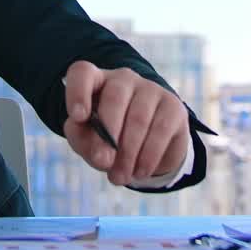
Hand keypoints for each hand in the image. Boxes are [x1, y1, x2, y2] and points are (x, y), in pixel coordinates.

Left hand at [63, 61, 189, 186]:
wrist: (147, 148)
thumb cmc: (108, 138)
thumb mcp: (88, 140)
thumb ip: (83, 140)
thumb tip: (99, 153)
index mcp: (96, 81)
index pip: (82, 72)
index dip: (78, 92)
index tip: (78, 117)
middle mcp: (123, 79)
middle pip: (114, 98)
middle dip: (107, 135)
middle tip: (103, 162)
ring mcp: (150, 89)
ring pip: (138, 118)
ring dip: (128, 153)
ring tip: (120, 176)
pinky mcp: (173, 106)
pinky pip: (161, 130)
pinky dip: (148, 156)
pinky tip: (141, 171)